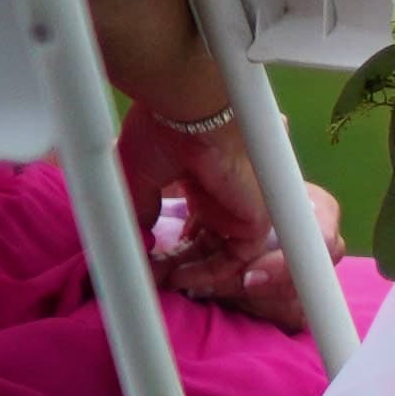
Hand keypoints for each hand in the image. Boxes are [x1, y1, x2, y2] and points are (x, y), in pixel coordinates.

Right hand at [120, 94, 277, 293]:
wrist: (191, 114)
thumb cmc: (162, 134)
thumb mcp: (138, 179)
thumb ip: (140, 211)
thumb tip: (138, 238)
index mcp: (202, 181)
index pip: (194, 222)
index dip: (172, 243)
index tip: (148, 257)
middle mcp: (224, 194)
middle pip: (206, 240)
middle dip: (176, 262)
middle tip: (149, 275)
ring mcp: (242, 205)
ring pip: (221, 251)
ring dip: (190, 271)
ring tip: (158, 281)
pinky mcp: (257, 216)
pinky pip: (239, 256)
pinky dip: (211, 272)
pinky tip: (181, 279)